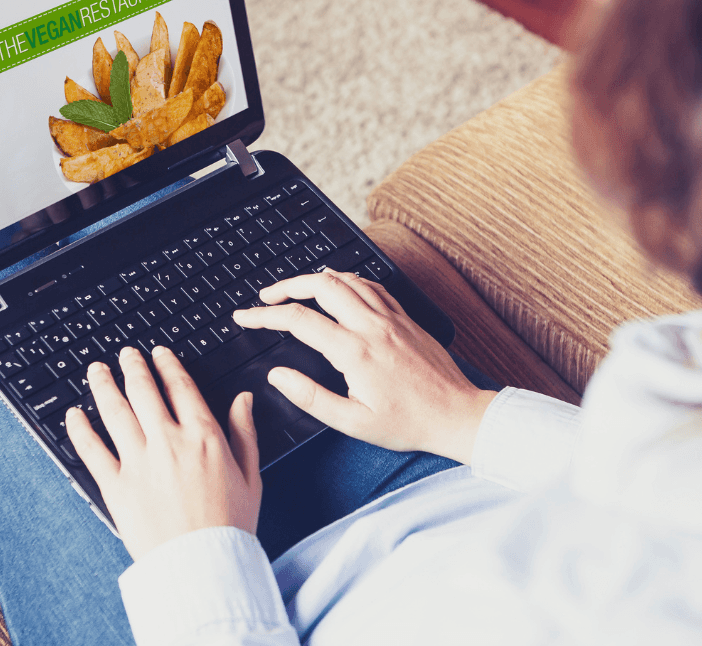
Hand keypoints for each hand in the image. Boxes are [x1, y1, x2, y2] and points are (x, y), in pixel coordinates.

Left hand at [66, 346, 261, 559]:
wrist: (204, 565)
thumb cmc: (230, 526)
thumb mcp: (251, 476)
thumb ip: (244, 433)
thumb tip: (243, 400)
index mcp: (203, 436)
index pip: (180, 387)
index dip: (167, 365)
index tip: (159, 354)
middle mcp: (168, 442)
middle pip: (144, 391)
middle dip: (133, 366)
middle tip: (125, 354)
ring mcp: (139, 462)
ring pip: (114, 411)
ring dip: (103, 384)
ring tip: (96, 370)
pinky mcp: (116, 486)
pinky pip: (91, 449)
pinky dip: (79, 428)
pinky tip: (73, 414)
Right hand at [231, 269, 495, 463]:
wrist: (455, 414)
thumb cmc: (408, 423)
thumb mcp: (352, 422)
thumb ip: (310, 397)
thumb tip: (278, 376)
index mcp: (354, 352)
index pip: (298, 320)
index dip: (264, 316)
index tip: (245, 317)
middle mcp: (372, 327)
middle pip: (320, 285)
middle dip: (286, 285)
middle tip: (266, 297)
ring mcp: (391, 318)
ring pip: (346, 279)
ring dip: (315, 279)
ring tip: (295, 289)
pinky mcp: (405, 318)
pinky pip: (372, 286)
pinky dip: (348, 280)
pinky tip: (339, 287)